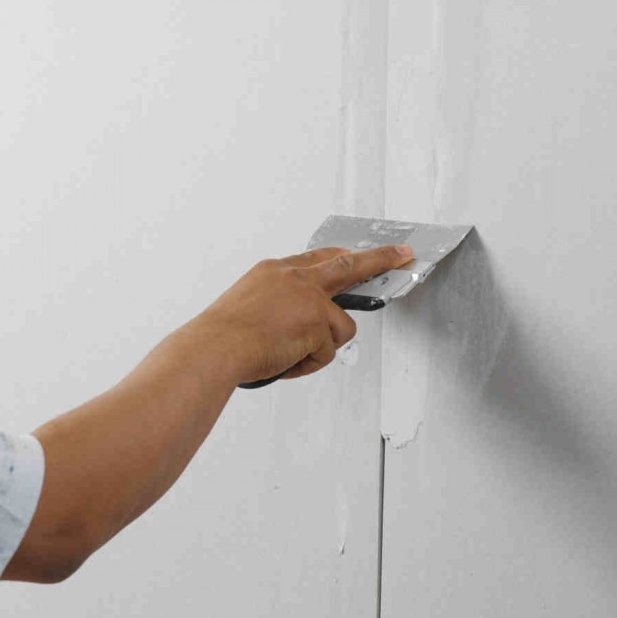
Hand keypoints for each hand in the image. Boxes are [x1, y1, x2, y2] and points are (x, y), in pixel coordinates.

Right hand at [191, 244, 413, 384]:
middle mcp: (295, 278)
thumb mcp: (246, 305)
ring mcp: (309, 298)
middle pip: (348, 265)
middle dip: (380, 258)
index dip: (341, 258)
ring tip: (286, 354)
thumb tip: (296, 323)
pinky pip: (327, 352)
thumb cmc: (220, 336)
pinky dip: (308, 363)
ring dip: (320, 346)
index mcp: (274, 271)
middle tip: (402, 253)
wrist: (214, 347)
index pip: (317, 259)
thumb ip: (277, 305)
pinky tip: (285, 361)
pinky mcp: (317, 323)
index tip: (356, 254)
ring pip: (340, 327)